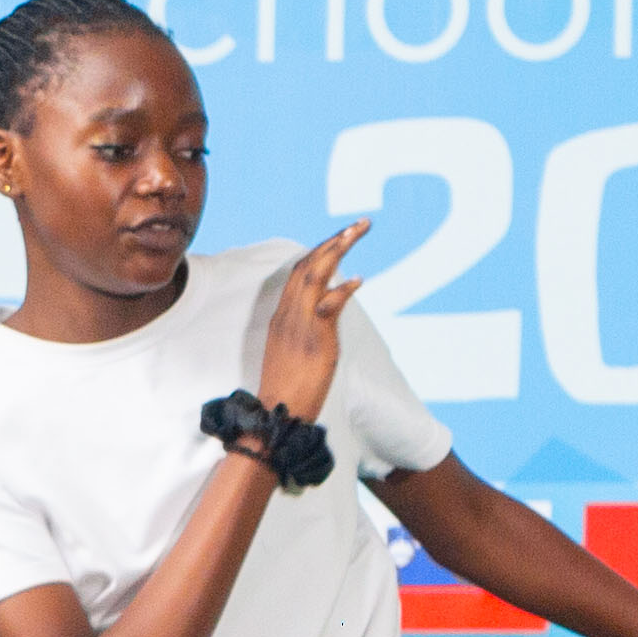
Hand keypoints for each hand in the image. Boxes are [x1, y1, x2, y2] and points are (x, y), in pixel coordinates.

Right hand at [255, 221, 371, 423]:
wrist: (278, 412)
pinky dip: (342, 290)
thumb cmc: (288, 387)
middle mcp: (288, 315)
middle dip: (333, 242)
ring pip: (314, 276)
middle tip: (358, 225)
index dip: (320, 250)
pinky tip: (359, 279)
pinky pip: (327, 306)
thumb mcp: (294, 350)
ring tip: (356, 232)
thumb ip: (306, 327)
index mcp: (282, 316)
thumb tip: (325, 310)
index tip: (341, 236)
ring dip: (336, 251)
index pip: (298, 271)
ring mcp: (299, 325)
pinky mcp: (313, 339)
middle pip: (307, 266)